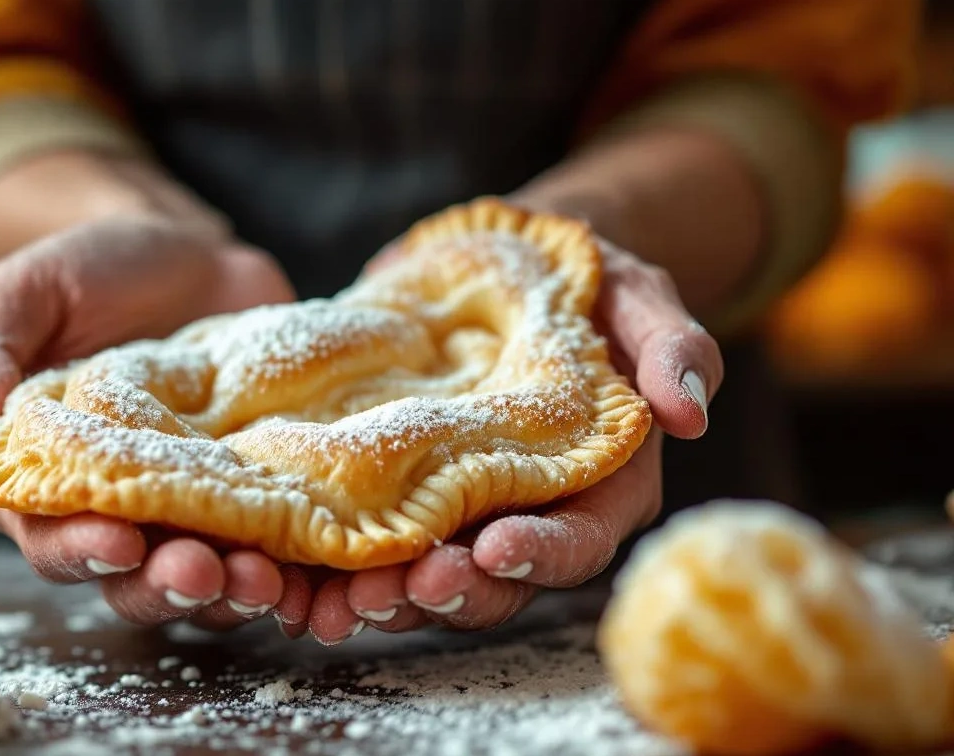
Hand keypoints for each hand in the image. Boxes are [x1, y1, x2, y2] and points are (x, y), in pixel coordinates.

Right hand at [0, 153, 299, 631]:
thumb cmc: (93, 270)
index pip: (51, 538)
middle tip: (205, 571)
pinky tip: (320, 576)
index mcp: (48, 478)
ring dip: (235, 593)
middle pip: (132, 578)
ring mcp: (194, 506)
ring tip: (269, 581)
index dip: (81, 552)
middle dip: (167, 585)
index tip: (119, 543)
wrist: (190, 252)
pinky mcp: (257, 492)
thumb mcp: (27, 292)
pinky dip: (298, 573)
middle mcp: (119, 509)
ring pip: (207, 578)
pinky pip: (277, 549)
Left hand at [304, 235, 722, 643]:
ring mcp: (460, 506)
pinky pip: (369, 538)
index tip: (495, 550)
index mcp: (598, 485)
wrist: (509, 266)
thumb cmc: (587, 287)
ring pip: (425, 573)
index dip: (541, 555)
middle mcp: (528, 512)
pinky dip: (332, 564)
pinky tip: (294, 580)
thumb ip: (673, 345)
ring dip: (381, 596)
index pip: (579, 539)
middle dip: (448, 591)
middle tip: (397, 589)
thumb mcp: (639, 298)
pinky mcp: (402, 485)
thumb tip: (690, 412)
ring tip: (332, 603)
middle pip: (495, 580)